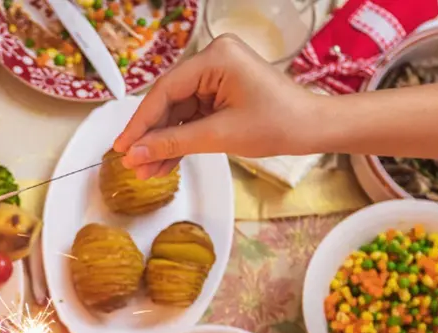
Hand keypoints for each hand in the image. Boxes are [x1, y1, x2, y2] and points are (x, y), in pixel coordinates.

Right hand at [112, 35, 321, 178]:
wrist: (314, 128)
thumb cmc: (281, 122)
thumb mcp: (220, 135)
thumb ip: (173, 143)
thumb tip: (137, 153)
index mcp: (216, 57)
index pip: (165, 91)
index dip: (140, 122)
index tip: (123, 146)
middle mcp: (213, 59)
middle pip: (168, 101)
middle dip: (151, 137)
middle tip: (133, 162)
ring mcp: (216, 75)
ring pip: (177, 112)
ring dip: (163, 142)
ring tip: (147, 170)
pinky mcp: (220, 91)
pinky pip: (191, 116)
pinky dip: (180, 139)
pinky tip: (164, 161)